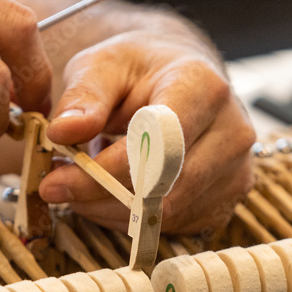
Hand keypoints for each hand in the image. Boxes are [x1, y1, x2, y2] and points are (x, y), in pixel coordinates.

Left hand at [39, 30, 254, 235]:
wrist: (181, 77)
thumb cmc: (140, 70)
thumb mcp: (103, 66)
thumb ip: (82, 97)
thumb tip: (62, 132)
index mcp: (204, 88)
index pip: (157, 146)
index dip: (104, 171)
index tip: (55, 181)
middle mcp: (232, 132)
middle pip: (164, 189)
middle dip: (101, 197)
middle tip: (58, 189)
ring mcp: (236, 171)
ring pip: (166, 214)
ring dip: (111, 211)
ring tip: (83, 186)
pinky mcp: (226, 200)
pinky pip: (173, 225)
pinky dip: (132, 220)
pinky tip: (113, 195)